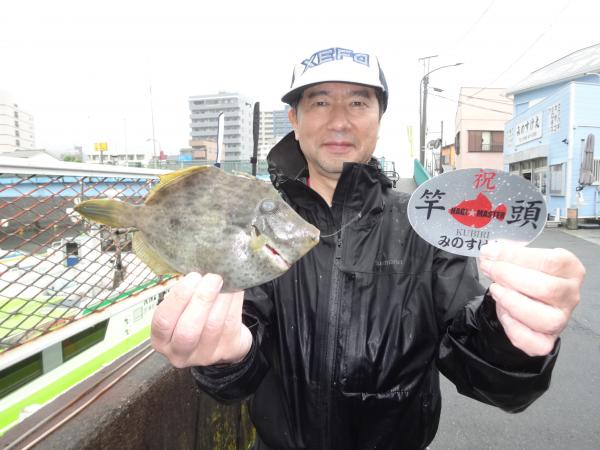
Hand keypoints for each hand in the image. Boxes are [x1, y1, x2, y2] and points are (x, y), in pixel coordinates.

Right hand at [151, 272, 252, 367]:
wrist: (222, 338)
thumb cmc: (195, 317)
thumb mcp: (182, 310)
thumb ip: (185, 295)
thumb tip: (199, 269)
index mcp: (161, 340)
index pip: (163, 322)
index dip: (178, 298)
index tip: (192, 277)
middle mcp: (180, 353)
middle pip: (188, 329)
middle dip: (201, 300)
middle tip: (212, 278)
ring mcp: (205, 355)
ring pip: (213, 326)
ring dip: (220, 299)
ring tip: (223, 280)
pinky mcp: (227, 350)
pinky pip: (231, 323)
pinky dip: (234, 302)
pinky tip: (235, 287)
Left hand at [479, 242, 584, 356]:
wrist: (528, 301)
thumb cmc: (527, 275)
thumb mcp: (522, 260)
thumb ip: (508, 256)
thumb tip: (490, 253)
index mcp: (569, 269)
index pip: (550, 262)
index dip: (516, 257)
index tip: (492, 253)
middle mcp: (570, 295)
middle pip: (546, 288)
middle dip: (509, 277)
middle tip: (489, 268)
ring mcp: (561, 320)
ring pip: (543, 319)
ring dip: (511, 302)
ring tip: (495, 289)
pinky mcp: (547, 340)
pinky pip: (532, 341)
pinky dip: (512, 327)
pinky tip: (503, 312)